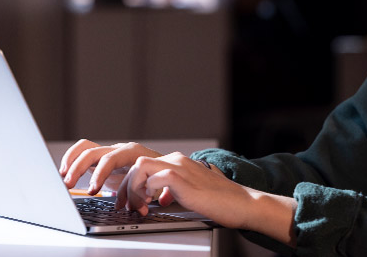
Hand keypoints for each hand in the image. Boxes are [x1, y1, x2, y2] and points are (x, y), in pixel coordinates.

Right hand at [59, 139, 163, 195]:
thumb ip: (150, 192)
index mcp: (133, 153)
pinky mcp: (101, 160)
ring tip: (62, 178)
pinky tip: (64, 173)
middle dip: (78, 168)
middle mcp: (118, 150)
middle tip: (68, 185)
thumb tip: (148, 204)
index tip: (92, 191)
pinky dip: (72, 160)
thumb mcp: (159, 184)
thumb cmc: (160, 177)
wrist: (163, 168)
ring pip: (85, 149)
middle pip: (93, 152)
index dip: (99, 174)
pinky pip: (82, 153)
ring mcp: (109, 152)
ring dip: (71, 162)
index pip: (111, 159)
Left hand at [116, 149, 296, 246]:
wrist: (242, 203)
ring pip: (140, 166)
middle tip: (125, 207)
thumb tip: (161, 198)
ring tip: (138, 205)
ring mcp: (180, 167)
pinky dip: (146, 192)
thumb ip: (174, 191)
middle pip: (136, 164)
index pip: (143, 165)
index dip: (130, 184)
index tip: (127, 202)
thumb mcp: (190, 193)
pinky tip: (150, 205)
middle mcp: (176, 160)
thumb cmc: (220, 201)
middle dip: (124, 187)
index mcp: (178, 162)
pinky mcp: (183, 178)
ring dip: (132, 187)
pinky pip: (154, 178)